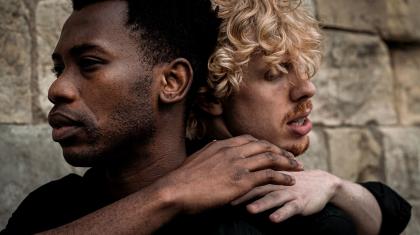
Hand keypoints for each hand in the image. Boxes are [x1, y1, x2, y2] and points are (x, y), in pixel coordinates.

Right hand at [159, 135, 303, 213]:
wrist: (175, 190)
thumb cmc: (183, 178)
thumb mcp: (198, 157)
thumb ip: (211, 149)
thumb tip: (217, 143)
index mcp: (222, 145)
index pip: (250, 140)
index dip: (265, 144)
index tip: (273, 150)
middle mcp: (232, 151)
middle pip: (263, 146)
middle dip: (280, 151)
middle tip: (291, 157)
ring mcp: (238, 165)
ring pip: (269, 158)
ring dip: (286, 162)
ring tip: (297, 168)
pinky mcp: (241, 181)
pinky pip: (268, 176)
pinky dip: (282, 177)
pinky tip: (290, 181)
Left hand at [231, 170, 340, 222]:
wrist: (322, 183)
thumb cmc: (292, 181)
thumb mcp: (273, 177)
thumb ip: (255, 177)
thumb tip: (232, 180)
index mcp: (268, 175)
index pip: (248, 176)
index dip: (233, 181)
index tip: (218, 188)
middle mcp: (276, 182)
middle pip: (256, 186)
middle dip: (242, 194)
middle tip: (227, 201)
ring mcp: (289, 192)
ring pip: (272, 197)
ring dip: (261, 203)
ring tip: (249, 210)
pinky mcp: (300, 202)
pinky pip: (289, 209)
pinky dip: (281, 213)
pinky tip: (273, 220)